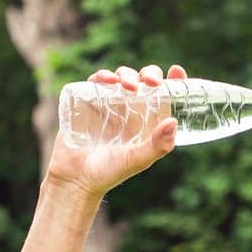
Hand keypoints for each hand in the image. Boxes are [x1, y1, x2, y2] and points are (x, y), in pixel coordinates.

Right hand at [44, 62, 186, 201]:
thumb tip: (173, 121)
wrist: (74, 179)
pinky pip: (96, 82)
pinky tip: (108, 80)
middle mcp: (130, 110)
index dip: (173, 81)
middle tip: (151, 82)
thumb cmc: (108, 173)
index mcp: (147, 121)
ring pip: (121, 77)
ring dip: (127, 75)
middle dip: (149, 74)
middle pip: (143, 80)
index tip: (177, 71)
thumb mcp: (137, 160)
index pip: (164, 96)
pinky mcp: (87, 101)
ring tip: (127, 86)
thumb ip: (157, 145)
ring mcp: (108, 103)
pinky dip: (102, 76)